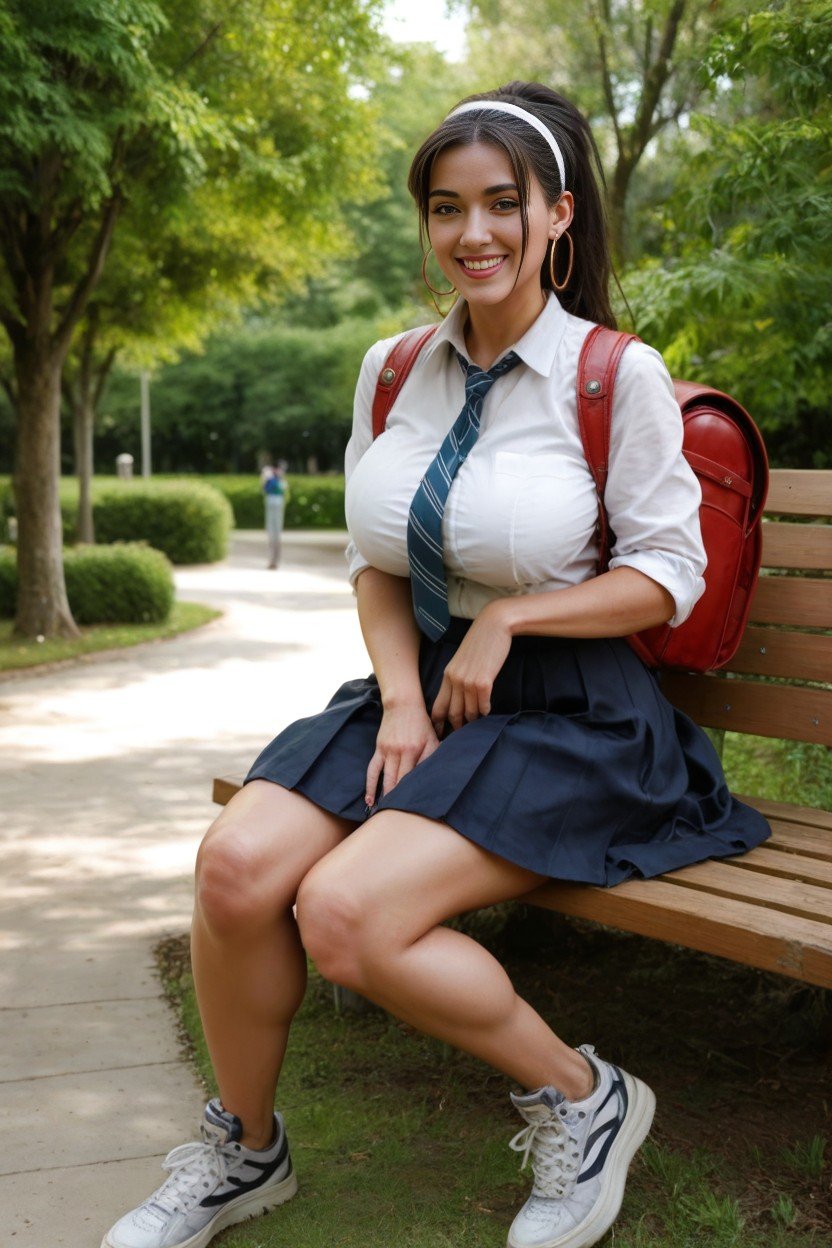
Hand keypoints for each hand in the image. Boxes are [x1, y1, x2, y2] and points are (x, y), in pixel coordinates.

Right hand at [365, 701, 439, 806]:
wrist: (402, 704)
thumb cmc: (421, 723)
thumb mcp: (433, 738)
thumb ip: (434, 756)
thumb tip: (437, 776)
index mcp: (417, 750)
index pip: (415, 777)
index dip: (413, 793)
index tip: (414, 809)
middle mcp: (402, 752)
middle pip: (399, 781)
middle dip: (399, 800)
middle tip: (399, 818)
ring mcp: (388, 751)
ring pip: (386, 779)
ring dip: (385, 797)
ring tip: (384, 813)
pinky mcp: (379, 749)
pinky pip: (372, 770)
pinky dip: (370, 785)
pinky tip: (369, 799)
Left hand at [431, 603, 512, 732]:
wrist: (494, 625)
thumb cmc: (480, 642)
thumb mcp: (462, 660)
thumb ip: (458, 676)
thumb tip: (459, 696)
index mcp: (447, 676)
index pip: (438, 706)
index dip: (438, 723)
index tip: (440, 733)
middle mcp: (455, 680)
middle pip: (452, 713)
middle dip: (456, 727)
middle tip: (459, 738)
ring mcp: (468, 682)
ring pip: (469, 712)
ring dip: (473, 721)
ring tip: (475, 728)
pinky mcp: (483, 682)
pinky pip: (483, 706)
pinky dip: (485, 712)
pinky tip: (487, 712)